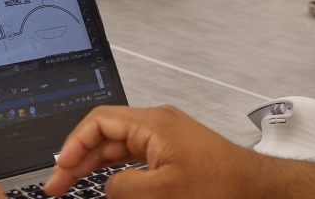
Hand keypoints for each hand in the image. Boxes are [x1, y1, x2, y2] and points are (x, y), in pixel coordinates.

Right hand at [44, 105, 261, 198]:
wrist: (255, 188)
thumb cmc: (223, 183)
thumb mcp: (164, 191)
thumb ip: (125, 187)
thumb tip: (107, 186)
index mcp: (152, 123)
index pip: (99, 122)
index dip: (74, 144)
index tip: (62, 167)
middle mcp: (156, 123)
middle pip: (104, 134)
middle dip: (78, 158)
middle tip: (59, 183)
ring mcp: (164, 136)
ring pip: (117, 146)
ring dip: (94, 165)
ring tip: (73, 184)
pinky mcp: (171, 150)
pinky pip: (133, 155)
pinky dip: (115, 168)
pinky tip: (106, 183)